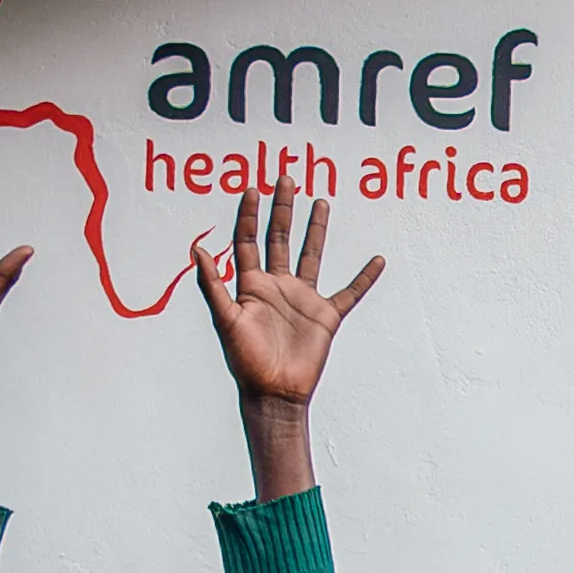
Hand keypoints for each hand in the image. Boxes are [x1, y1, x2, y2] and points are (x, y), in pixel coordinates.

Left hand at [191, 188, 383, 405]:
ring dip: (315, 229)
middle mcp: (277, 286)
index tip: (253, 189)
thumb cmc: (245, 361)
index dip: (250, 215)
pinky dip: (364, 277)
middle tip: (286, 179)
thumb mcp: (225, 319)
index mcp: (251, 285)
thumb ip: (212, 284)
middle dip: (282, 209)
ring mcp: (303, 299)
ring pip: (311, 255)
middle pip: (279, 238)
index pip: (249, 241)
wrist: (274, 393)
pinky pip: (349, 292)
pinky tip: (376, 260)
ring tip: (321, 202)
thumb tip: (197, 248)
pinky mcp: (326, 316)